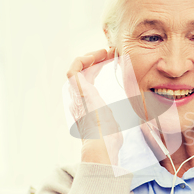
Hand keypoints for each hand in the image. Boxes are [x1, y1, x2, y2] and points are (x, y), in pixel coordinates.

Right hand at [66, 48, 121, 164]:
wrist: (103, 143)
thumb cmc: (109, 138)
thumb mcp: (113, 122)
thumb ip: (112, 116)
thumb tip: (119, 118)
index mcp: (86, 104)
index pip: (89, 80)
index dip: (98, 67)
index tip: (113, 60)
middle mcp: (78, 98)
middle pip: (83, 72)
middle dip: (96, 59)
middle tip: (111, 52)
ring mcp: (76, 94)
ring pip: (77, 69)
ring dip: (90, 57)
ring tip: (105, 51)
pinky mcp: (78, 91)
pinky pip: (73, 70)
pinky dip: (82, 60)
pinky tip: (97, 55)